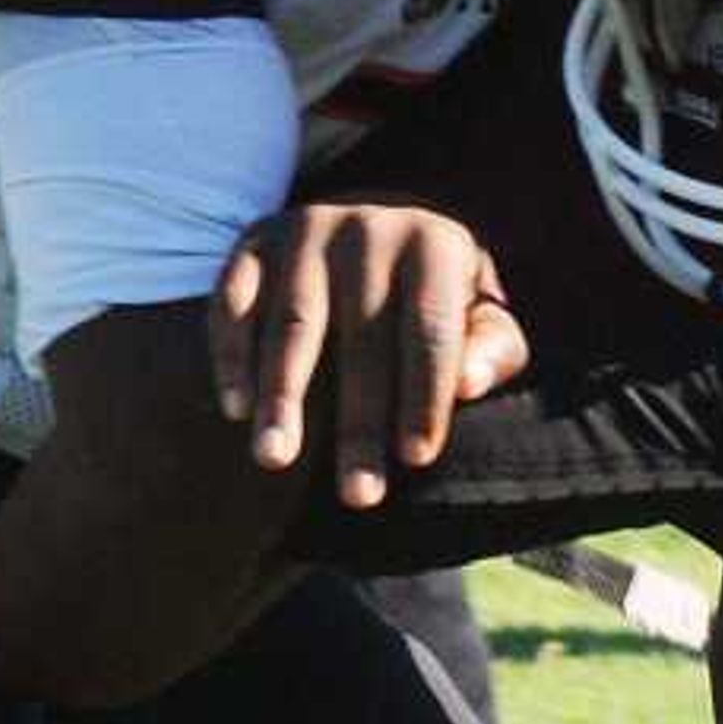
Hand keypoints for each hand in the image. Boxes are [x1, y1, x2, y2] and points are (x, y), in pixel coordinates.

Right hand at [211, 202, 527, 508]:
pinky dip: (232, 355)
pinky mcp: (256, 241)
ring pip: (293, 324)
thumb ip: (490, 352)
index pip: (431, 330)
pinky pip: (235, 301)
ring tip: (275, 458)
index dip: (425, 396)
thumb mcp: (480, 317)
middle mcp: (370, 228)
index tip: (416, 460)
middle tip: (357, 495)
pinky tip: (237, 410)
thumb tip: (470, 386)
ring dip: (282, 396)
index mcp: (436, 243)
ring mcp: (307, 230)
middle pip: (363, 339)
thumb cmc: (435, 299)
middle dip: (360, 423)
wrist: (376, 232)